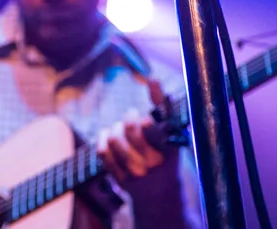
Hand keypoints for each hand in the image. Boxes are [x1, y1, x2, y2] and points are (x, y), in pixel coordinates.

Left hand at [96, 80, 179, 196]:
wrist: (161, 197)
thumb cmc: (167, 156)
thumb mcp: (174, 136)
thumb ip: (164, 108)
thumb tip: (152, 78)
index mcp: (168, 150)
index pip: (150, 126)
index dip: (143, 117)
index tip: (143, 117)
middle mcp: (152, 163)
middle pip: (129, 128)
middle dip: (129, 117)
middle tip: (131, 115)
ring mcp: (134, 172)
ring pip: (114, 138)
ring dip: (115, 128)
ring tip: (120, 128)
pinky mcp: (119, 178)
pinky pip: (103, 152)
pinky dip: (103, 139)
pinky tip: (108, 136)